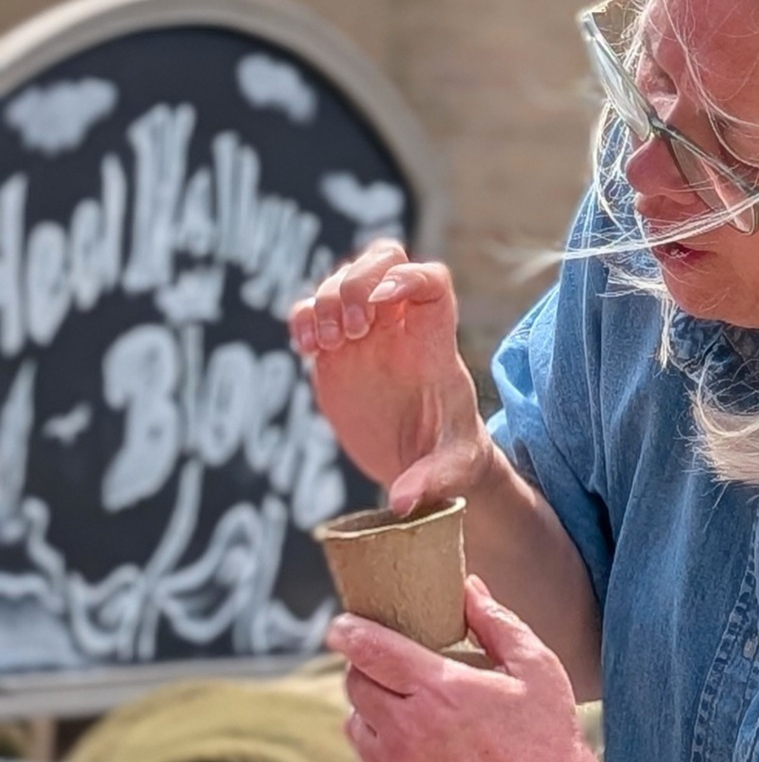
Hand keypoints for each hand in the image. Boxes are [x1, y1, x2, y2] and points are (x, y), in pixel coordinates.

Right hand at [288, 241, 492, 512]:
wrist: (421, 462)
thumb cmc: (450, 456)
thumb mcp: (453, 470)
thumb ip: (432, 481)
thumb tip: (405, 503)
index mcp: (435, 342)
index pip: (432, 281)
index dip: (408, 277)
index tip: (383, 304)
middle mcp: (401, 327)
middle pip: (385, 258)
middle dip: (359, 280)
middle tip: (353, 330)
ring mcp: (366, 333)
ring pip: (343, 279)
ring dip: (326, 300)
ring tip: (328, 345)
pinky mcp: (335, 350)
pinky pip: (311, 311)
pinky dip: (302, 319)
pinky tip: (306, 351)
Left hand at [328, 577, 611, 761]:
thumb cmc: (549, 740)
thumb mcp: (534, 667)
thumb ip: (495, 622)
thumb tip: (467, 588)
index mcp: (439, 690)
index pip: (370, 649)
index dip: (347, 631)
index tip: (340, 624)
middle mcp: (408, 731)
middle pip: (355, 685)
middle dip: (364, 667)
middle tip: (387, 664)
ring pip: (355, 726)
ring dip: (370, 710)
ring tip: (403, 706)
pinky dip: (378, 750)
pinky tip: (411, 746)